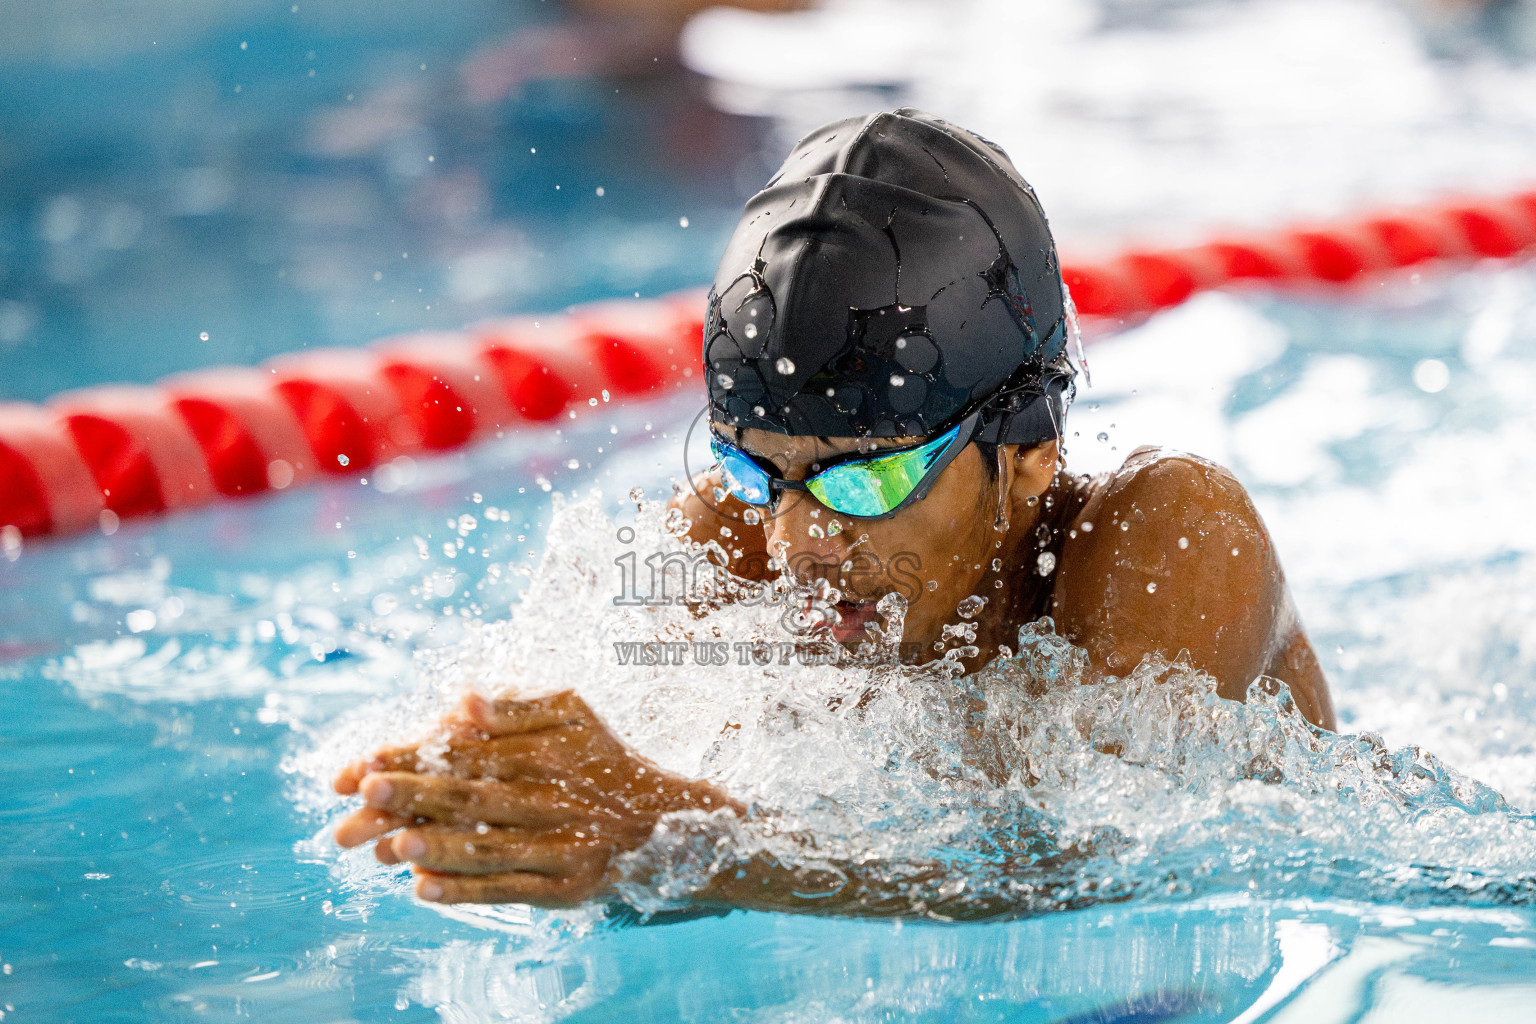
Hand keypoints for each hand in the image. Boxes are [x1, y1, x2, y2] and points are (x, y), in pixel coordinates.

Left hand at [332, 690, 736, 904]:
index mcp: (546, 749)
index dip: (411, 755)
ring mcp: (561, 845)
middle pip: (470, 796)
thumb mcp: (575, 715)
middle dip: (410, 796)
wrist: (671, 826)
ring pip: (489, 844)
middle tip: (359, 795)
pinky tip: (423, 889)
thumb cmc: (609, 764)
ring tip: (387, 845)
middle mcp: (552, 795)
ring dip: (436, 844)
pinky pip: (510, 888)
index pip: (466, 751)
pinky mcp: (567, 888)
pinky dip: (466, 891)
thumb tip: (458, 702)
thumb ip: (517, 708)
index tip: (361, 762)